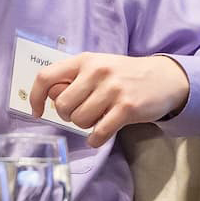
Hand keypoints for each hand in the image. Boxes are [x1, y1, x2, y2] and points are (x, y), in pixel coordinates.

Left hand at [31, 53, 189, 147]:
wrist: (163, 78)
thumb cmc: (123, 76)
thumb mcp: (97, 68)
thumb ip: (73, 80)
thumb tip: (50, 98)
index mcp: (84, 61)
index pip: (46, 77)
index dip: (35, 97)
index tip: (37, 112)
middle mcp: (97, 72)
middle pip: (63, 106)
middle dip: (68, 116)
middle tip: (82, 113)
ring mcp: (113, 89)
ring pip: (80, 120)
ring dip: (85, 126)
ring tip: (98, 118)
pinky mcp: (127, 107)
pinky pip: (99, 133)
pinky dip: (95, 140)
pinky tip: (99, 136)